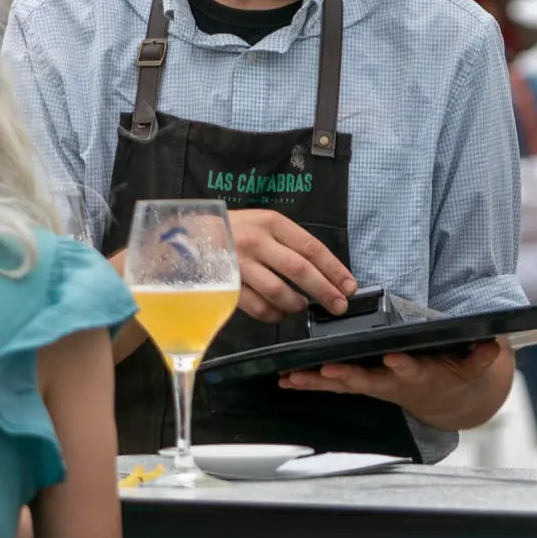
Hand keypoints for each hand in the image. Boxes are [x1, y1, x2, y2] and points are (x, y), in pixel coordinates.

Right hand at [228, 210, 354, 322]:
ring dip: (297, 304)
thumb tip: (324, 272)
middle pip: (299, 270)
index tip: (349, 286)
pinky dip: (274, 315)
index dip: (334, 269)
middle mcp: (256, 241)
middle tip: (339, 306)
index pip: (311, 247)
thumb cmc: (233, 231)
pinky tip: (280, 314)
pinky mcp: (227, 285)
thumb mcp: (261, 224)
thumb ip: (288, 243)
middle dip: (324, 290)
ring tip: (301, 307)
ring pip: (279, 292)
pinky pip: (258, 307)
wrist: (186, 236)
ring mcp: (240, 264)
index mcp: (271, 223)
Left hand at [280, 340, 509, 430]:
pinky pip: (332, 384)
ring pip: (343, 384)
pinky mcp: (360, 383)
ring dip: (317, 381)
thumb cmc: (454, 375)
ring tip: (293, 378)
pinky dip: (309, 382)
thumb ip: (481, 357)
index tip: (394, 360)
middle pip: (367, 381)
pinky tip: (286, 380)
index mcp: (421, 376)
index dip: (403, 367)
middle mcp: (392, 382)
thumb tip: (494, 345)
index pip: (412, 371)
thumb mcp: (474, 367)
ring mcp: (373, 384)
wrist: (445, 400)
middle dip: (347, 376)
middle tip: (327, 372)